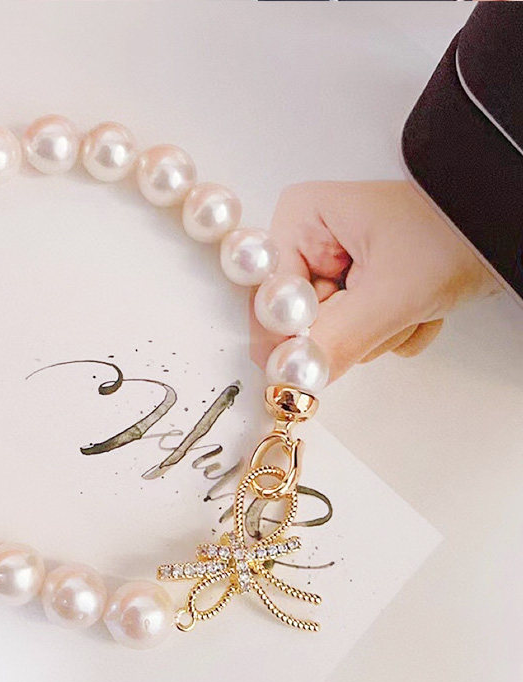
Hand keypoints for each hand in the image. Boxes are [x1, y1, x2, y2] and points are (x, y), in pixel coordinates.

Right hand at [250, 180, 498, 381]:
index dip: (293, 334)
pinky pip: (354, 340)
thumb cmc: (457, 231)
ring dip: (378, 331)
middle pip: (298, 324)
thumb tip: (291, 377)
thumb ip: (337, 339)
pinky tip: (414, 304)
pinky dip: (390, 332)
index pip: (267, 300)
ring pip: (329, 338)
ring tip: (409, 298)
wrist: (505, 231)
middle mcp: (309, 242)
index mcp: (299, 220)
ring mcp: (332, 270)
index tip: (310, 360)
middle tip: (388, 305)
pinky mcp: (354, 292)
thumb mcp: (393, 290)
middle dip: (353, 327)